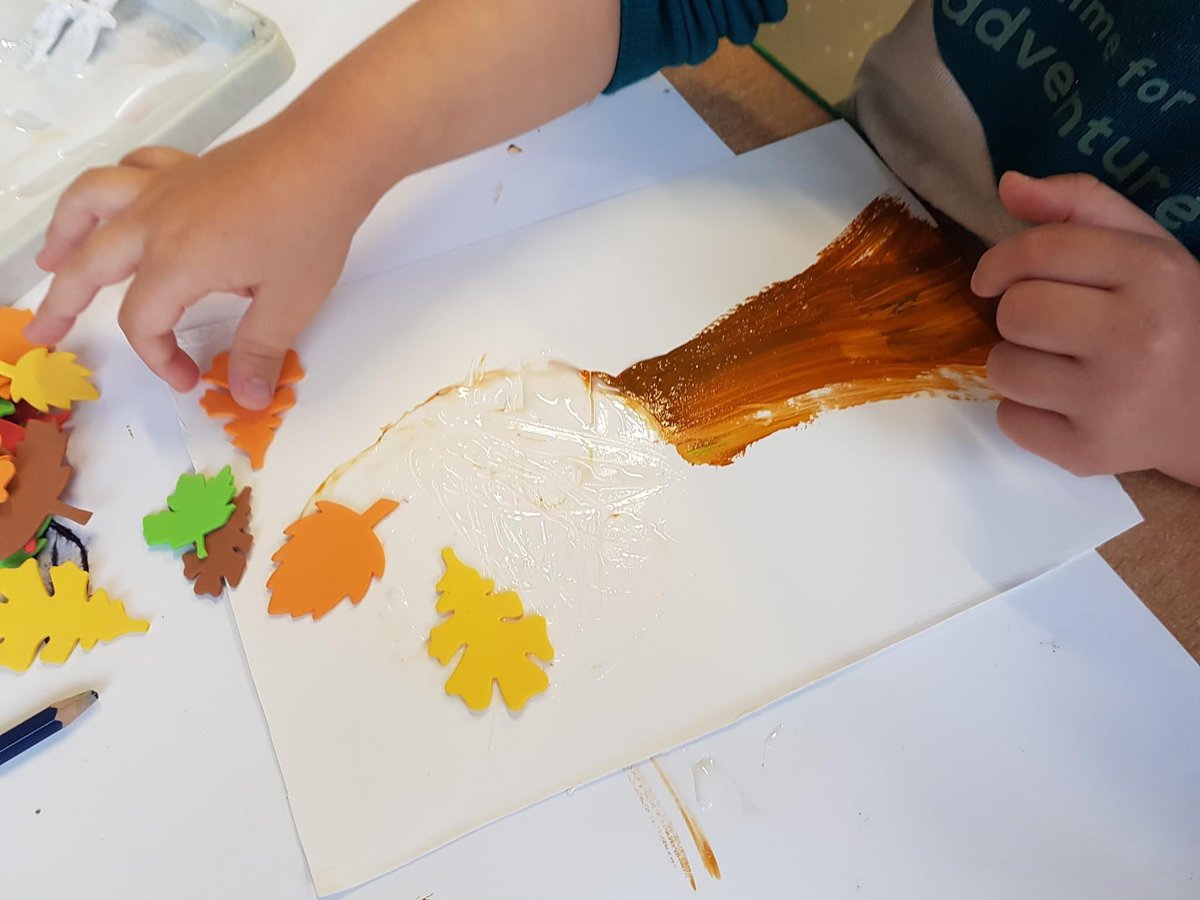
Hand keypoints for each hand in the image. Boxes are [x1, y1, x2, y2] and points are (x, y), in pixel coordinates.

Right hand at [26, 124, 373, 407]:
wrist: (329, 154)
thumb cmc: (311, 226)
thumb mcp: (290, 302)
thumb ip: (261, 351)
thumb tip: (248, 397)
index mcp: (176, 262)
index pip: (141, 321)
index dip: (156, 358)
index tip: (187, 377)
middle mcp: (155, 220)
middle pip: (88, 263)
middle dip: (61, 303)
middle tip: (45, 332)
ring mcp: (166, 186)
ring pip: (91, 202)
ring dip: (64, 232)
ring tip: (52, 260)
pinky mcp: (185, 166)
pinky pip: (130, 170)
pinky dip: (111, 188)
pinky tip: (115, 202)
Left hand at [972, 171, 1199, 485]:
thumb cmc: (1171, 318)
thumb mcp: (1146, 249)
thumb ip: (1080, 205)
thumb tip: (1010, 184)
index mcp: (1154, 274)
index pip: (1041, 251)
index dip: (999, 262)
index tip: (991, 278)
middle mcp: (1137, 337)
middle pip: (1015, 312)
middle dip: (1017, 316)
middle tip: (1051, 327)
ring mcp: (1113, 401)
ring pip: (1003, 368)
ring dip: (1017, 364)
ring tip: (1061, 367)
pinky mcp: (1089, 452)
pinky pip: (1009, 420)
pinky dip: (1025, 412)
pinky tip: (1066, 404)